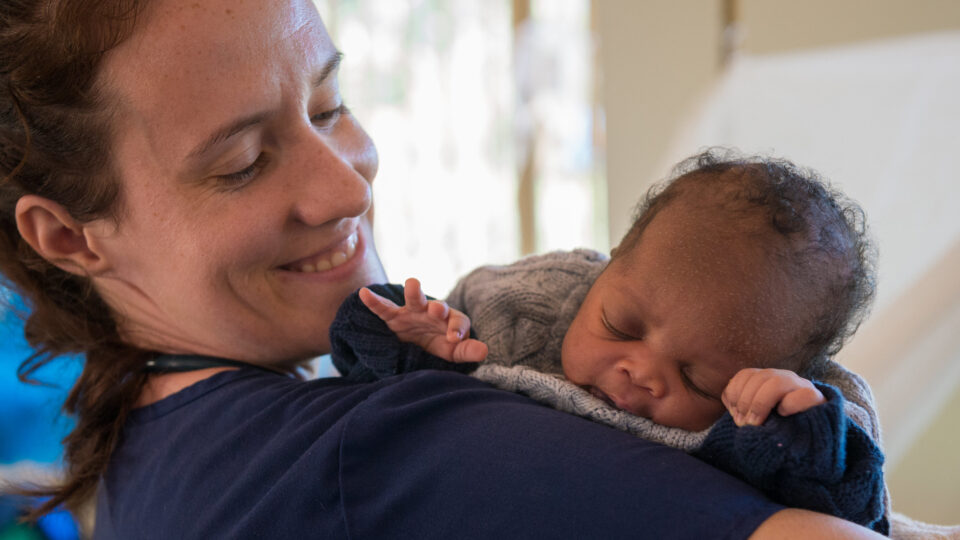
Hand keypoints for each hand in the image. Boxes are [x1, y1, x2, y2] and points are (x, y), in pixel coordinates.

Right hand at [358, 278, 488, 362]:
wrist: (418, 343)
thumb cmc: (441, 344)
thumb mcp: (454, 351)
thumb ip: (467, 350)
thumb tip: (484, 351)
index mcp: (450, 320)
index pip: (458, 321)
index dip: (457, 329)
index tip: (455, 339)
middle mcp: (433, 312)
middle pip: (437, 305)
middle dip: (437, 307)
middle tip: (437, 309)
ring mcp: (413, 312)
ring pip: (414, 299)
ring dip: (414, 291)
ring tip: (412, 284)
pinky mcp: (394, 317)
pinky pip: (384, 308)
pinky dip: (374, 301)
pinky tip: (364, 293)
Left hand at [722, 368, 825, 426]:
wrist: (813, 441)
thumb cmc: (779, 427)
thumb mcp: (757, 416)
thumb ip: (743, 407)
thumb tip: (732, 408)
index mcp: (769, 380)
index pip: (747, 374)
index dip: (735, 391)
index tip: (733, 412)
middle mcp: (785, 378)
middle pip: (760, 377)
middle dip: (745, 401)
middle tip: (742, 423)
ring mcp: (802, 386)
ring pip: (777, 382)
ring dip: (760, 403)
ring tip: (755, 423)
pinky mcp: (818, 400)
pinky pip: (803, 395)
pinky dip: (789, 405)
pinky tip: (783, 415)